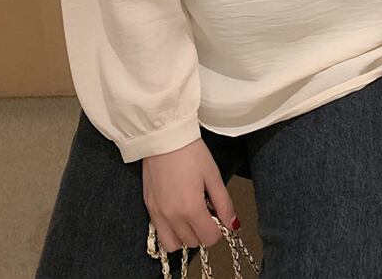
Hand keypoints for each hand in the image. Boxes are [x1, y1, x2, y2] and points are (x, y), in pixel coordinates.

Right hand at [143, 137, 240, 252]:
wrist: (163, 137)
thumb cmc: (189, 151)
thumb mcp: (213, 175)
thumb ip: (224, 203)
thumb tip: (232, 224)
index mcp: (190, 208)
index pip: (209, 238)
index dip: (219, 230)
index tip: (219, 217)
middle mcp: (172, 216)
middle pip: (192, 242)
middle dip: (203, 231)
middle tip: (207, 212)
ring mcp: (157, 213)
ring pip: (173, 244)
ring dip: (185, 236)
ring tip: (191, 216)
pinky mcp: (148, 207)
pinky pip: (159, 232)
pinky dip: (170, 230)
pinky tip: (178, 212)